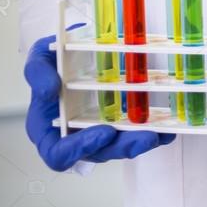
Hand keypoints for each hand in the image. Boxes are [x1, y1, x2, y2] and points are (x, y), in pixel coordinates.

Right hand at [24, 31, 174, 171]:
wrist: (74, 53)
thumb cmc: (52, 63)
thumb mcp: (39, 60)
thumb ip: (37, 73)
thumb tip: (48, 91)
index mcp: (48, 130)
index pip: (59, 153)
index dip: (80, 149)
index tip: (104, 132)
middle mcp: (75, 137)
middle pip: (99, 153)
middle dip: (125, 146)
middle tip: (147, 137)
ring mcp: (99, 133)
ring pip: (122, 146)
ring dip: (142, 141)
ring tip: (161, 132)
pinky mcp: (120, 126)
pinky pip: (137, 135)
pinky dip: (155, 132)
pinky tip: (169, 127)